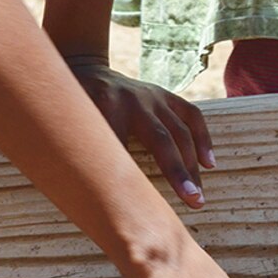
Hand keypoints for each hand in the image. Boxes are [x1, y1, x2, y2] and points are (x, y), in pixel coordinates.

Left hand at [64, 55, 214, 207]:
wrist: (84, 69)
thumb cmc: (74, 109)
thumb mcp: (69, 127)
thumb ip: (81, 153)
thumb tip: (88, 197)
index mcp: (105, 108)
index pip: (122, 149)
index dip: (131, 177)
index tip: (143, 208)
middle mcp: (133, 101)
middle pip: (161, 140)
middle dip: (178, 172)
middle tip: (193, 202)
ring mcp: (152, 96)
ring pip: (179, 131)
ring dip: (192, 165)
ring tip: (198, 196)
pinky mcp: (164, 94)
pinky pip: (191, 115)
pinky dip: (202, 139)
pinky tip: (208, 163)